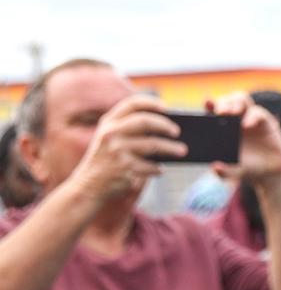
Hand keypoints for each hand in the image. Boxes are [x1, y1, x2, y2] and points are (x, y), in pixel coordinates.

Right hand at [66, 94, 184, 203]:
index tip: (166, 107)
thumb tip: (168, 129)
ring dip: (171, 149)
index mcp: (108, 123)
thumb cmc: (107, 160)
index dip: (150, 103)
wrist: (89, 186)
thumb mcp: (111, 140)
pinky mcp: (125, 169)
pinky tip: (161, 169)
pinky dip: (158, 169)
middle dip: (165, 126)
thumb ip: (130, 130)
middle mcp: (111, 134)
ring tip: (182, 151)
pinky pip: (150, 166)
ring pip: (153, 145)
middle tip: (178, 132)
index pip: (131, 104)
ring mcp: (117, 151)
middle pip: (144, 122)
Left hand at [208, 93, 280, 187]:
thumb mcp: (234, 172)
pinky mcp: (265, 121)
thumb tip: (215, 167)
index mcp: (222, 127)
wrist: (271, 173)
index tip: (207, 104)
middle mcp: (235, 119)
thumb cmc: (248, 168)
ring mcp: (250, 118)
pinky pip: (258, 112)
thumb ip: (224, 172)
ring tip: (232, 113)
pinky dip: (252, 116)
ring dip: (236, 103)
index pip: (213, 110)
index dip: (209, 105)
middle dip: (223, 103)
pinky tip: (247, 125)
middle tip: (220, 112)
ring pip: (241, 99)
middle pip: (227, 101)